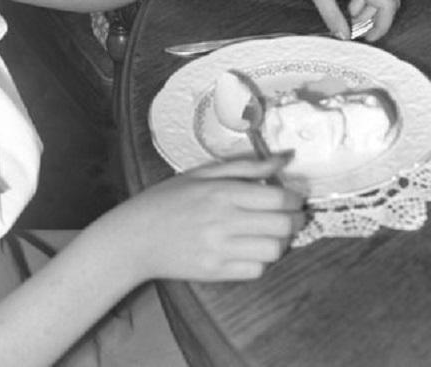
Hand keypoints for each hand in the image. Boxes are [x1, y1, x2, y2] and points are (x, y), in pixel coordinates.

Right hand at [116, 156, 304, 283]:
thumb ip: (247, 166)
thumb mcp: (204, 172)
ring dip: (281, 242)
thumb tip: (284, 158)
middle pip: (283, 225)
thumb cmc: (169, 199)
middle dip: (296, 220)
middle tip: (293, 215)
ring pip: (274, 251)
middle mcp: (224, 221)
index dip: (295, 198)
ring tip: (273, 233)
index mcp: (223, 192)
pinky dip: (262, 260)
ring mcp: (220, 250)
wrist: (135, 238)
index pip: (278, 198)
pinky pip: (256, 270)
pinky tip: (253, 248)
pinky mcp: (215, 272)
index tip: (294, 197)